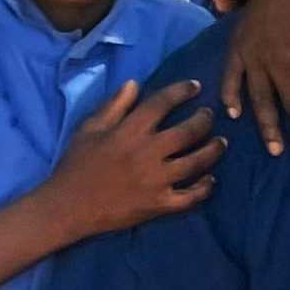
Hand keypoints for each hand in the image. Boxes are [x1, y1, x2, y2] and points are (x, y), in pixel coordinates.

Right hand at [35, 78, 222, 238]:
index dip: (181, 91)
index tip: (195, 86)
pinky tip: (211, 179)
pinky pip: (191, 196)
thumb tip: (134, 83)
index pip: (161, 104)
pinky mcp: (159, 204)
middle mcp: (147, 153)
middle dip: (204, 120)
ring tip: (221, 142)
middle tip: (209, 115)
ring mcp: (156, 180)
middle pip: (188, 132)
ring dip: (213, 150)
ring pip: (196, 162)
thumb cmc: (76, 164)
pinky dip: (205, 187)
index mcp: (129, 131)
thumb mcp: (89, 129)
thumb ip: (113, 105)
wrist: (68, 206)